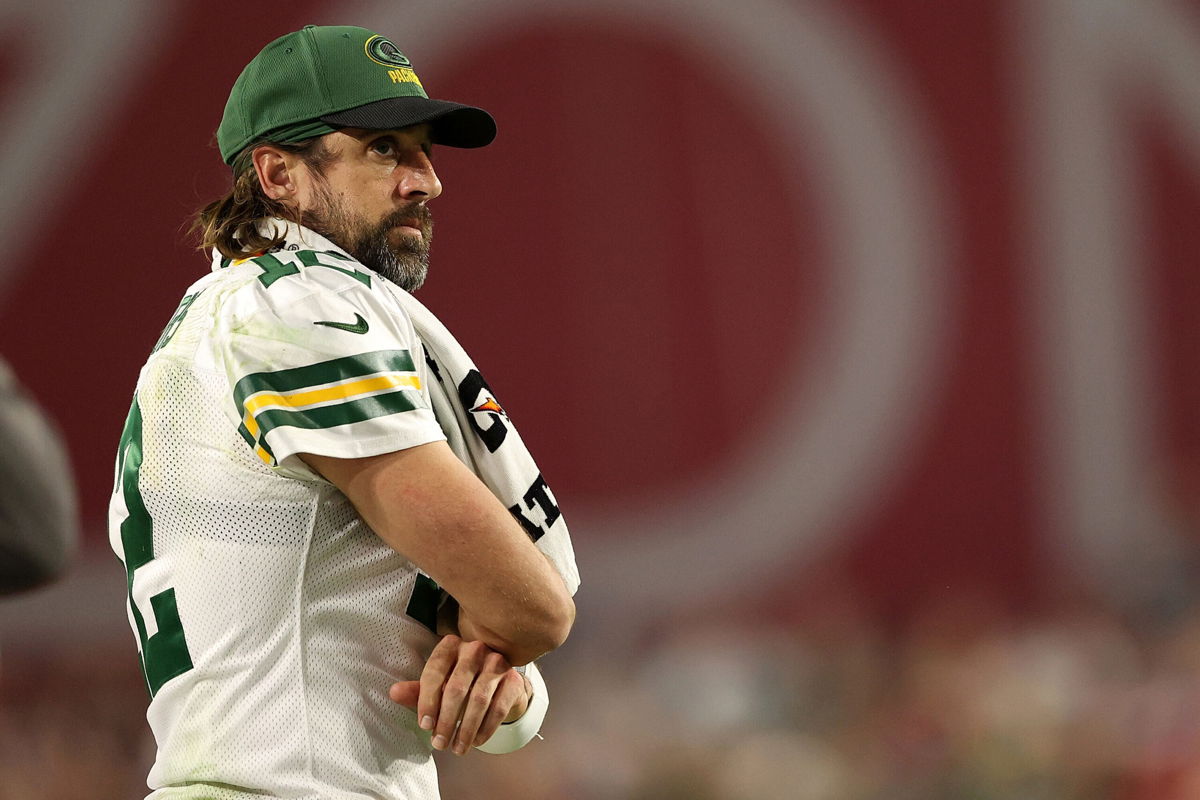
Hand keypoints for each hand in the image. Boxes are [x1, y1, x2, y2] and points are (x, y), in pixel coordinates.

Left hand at [389, 635, 532, 754]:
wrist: (498, 684)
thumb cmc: (461, 683)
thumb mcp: (437, 685)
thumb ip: (417, 690)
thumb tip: (393, 693)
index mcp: (451, 645)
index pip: (435, 670)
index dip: (427, 700)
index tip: (425, 725)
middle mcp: (475, 649)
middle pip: (457, 687)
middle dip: (447, 720)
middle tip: (439, 744)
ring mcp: (497, 662)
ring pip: (479, 699)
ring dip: (466, 729)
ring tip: (457, 748)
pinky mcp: (514, 679)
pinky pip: (499, 708)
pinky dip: (486, 728)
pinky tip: (477, 741)